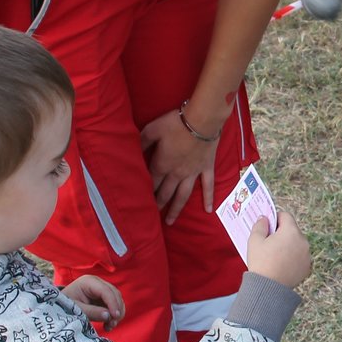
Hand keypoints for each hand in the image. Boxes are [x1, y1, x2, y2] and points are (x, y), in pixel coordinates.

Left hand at [62, 275, 124, 329]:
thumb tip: (109, 316)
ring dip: (117, 313)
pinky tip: (108, 324)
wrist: (59, 306)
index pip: (106, 291)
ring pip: (117, 299)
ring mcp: (101, 289)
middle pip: (114, 294)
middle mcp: (97, 283)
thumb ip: (92, 312)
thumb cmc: (64, 306)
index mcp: (89, 281)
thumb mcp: (76, 310)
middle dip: (117, 309)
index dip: (113, 304)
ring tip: (110, 326)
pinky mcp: (103, 297)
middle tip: (112, 324)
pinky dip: (114, 315)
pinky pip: (114, 305)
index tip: (115, 317)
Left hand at [139, 109, 218, 225]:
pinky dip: (209, 198)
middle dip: (157, 205)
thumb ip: (142, 142)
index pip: (150, 183)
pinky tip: (208, 210)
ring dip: (176, 209)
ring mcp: (193, 173)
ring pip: (183, 196)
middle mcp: (176, 173)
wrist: (202, 119)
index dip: (144, 193)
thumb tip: (132, 150)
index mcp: (162, 164)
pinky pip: (208, 186)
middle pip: (165, 193)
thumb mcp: (152, 129)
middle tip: (151, 216)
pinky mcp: (206, 168)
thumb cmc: (176, 123)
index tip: (138, 203)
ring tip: (170, 222)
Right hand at [245, 210, 311, 288]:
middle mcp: (302, 241)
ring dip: (288, 245)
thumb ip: (260, 225)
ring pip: (297, 243)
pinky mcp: (307, 267)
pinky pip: (299, 257)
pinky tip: (281, 264)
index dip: (275, 219)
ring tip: (275, 255)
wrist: (269, 288)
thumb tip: (264, 219)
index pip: (285, 216)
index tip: (268, 226)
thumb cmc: (261, 262)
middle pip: (292, 230)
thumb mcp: (255, 240)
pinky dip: (293, 258)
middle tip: (269, 242)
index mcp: (291, 231)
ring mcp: (307, 255)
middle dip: (281, 233)